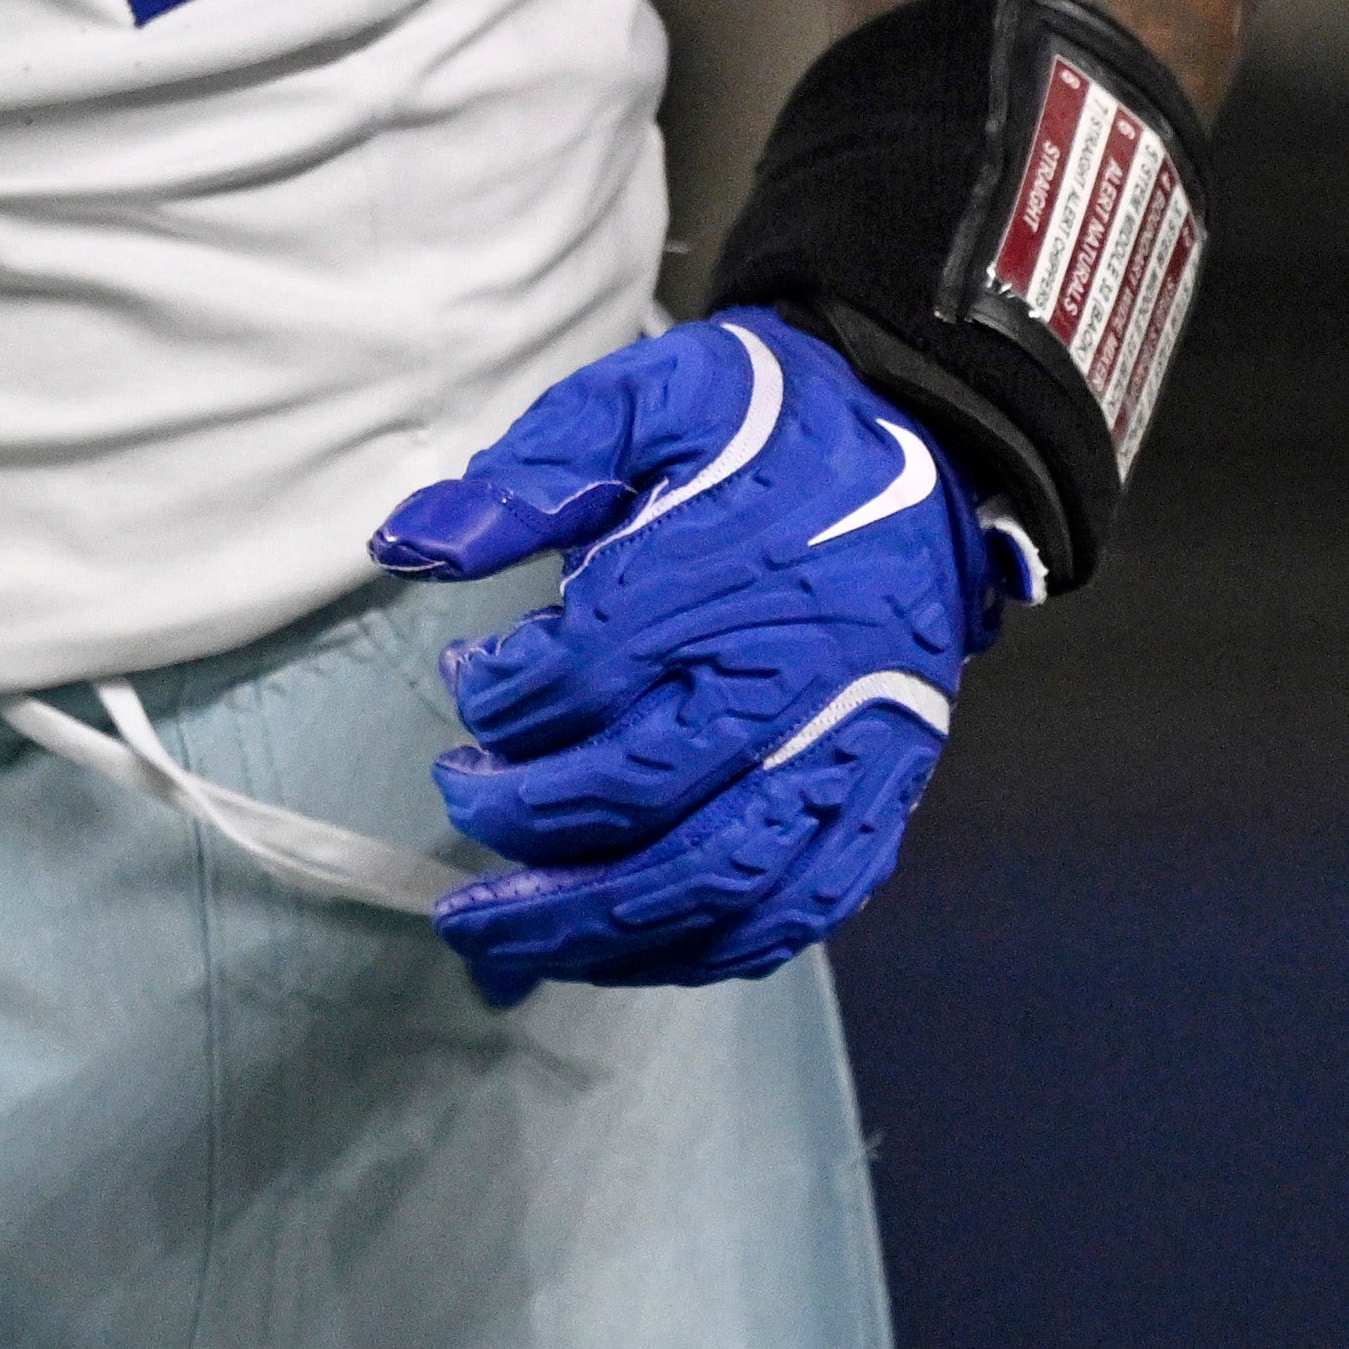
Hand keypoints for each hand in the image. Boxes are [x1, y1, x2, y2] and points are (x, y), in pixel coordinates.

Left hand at [374, 310, 999, 1000]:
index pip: (582, 674)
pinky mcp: (886, 795)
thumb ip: (538, 465)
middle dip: (518, 823)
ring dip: (587, 928)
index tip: (465, 679)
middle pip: (634, 796)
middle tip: (458, 800)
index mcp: (731, 569)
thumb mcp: (655, 396)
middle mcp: (795, 675)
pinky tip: (622, 951)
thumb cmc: (775, 428)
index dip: (496, 697)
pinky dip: (701, 952)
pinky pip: (797, 909)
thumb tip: (411, 545)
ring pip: (710, 880)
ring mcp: (850, 748)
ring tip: (496, 937)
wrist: (937, 451)